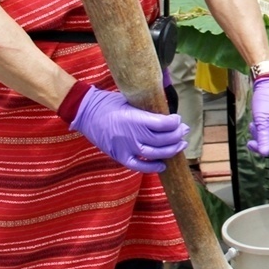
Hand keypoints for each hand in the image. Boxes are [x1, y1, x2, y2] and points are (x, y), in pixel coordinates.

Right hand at [70, 87, 187, 172]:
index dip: (175, 122)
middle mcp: (132, 134)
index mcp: (135, 118)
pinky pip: (138, 166)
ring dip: (171, 150)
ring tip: (180, 145)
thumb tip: (167, 115)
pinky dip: (152, 167)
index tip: (178, 119)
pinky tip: (163, 165)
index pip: (163, 124)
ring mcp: (125, 147)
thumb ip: (147, 110)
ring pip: (155, 153)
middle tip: (184, 130)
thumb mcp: (131, 100)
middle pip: (163, 139)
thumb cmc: (108, 103)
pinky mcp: (119, 156)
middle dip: (177, 135)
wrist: (85, 112)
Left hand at [248, 76, 268, 156]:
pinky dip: (267, 129)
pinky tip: (262, 121)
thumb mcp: (262, 119)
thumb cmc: (266, 98)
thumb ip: (263, 137)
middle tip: (253, 127)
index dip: (262, 147)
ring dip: (263, 133)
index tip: (249, 143)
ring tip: (256, 122)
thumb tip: (264, 153)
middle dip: (262, 138)